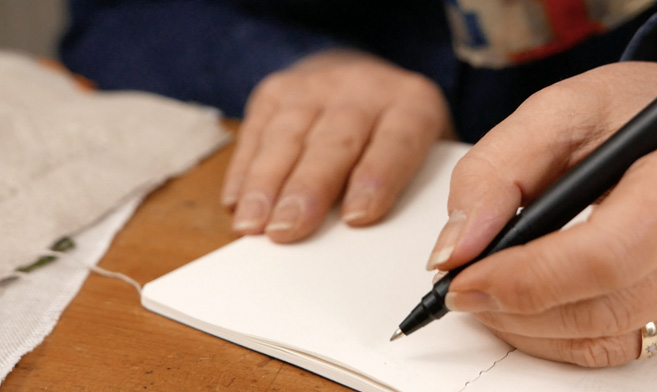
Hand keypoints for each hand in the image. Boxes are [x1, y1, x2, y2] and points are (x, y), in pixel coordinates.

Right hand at [221, 49, 451, 242]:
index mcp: (412, 105)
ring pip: (286, 137)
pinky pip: (255, 132)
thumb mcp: (420, 150)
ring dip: (265, 185)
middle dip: (307, 189)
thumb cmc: (391, 130)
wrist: (358, 72)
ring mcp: (315, 86)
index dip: (376, 179)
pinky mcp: (275, 92)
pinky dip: (243, 171)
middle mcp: (363, 89)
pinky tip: (235, 202)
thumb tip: (371, 242)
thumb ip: (408, 188)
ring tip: (252, 224)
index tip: (357, 219)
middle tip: (288, 230)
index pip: (396, 142)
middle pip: (334, 143)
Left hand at [427, 62, 656, 366]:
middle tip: (459, 285)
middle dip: (512, 306)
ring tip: (485, 289)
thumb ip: (496, 173)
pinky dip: (555, 334)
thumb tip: (453, 251)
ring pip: (604, 338)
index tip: (462, 277)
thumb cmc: (625, 112)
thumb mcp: (556, 115)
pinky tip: (522, 302)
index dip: (525, 278)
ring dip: (526, 326)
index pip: (605, 256)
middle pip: (602, 308)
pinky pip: (615, 345)